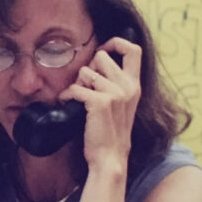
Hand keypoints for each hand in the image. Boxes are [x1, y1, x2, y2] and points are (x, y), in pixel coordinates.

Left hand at [60, 34, 140, 168]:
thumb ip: (117, 85)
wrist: (111, 158)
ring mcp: (115, 93)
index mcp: (134, 85)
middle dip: (89, 69)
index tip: (104, 51)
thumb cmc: (112, 133)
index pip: (134, 49)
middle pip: (101, 56)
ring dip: (77, 84)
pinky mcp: (100, 102)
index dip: (116, 43)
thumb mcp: (123, 105)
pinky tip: (68, 105)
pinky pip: (75, 89)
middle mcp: (127, 87)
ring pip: (85, 72)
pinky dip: (66, 97)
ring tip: (78, 100)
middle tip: (86, 87)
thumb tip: (97, 64)